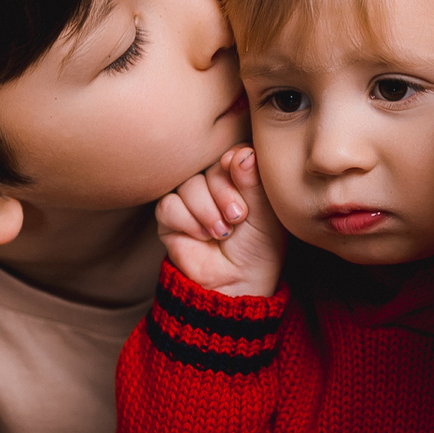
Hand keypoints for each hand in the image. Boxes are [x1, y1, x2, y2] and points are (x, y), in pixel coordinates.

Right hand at [157, 144, 286, 298]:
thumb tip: (243, 154)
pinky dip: (188, 222)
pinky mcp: (169, 216)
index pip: (232, 152)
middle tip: (237, 217)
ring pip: (189, 185)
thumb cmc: (257, 247)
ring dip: (207, 211)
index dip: (236, 164)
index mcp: (239, 175)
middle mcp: (213, 182)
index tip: (243, 180)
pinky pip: (169, 205)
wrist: (236, 280)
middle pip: (209, 167)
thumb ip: (254, 181)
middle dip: (224, 193)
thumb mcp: (264, 214)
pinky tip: (201, 237)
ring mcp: (190, 197)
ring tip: (222, 233)